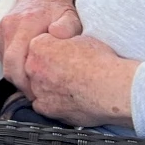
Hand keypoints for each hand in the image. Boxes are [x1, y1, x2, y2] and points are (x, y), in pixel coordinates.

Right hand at [0, 0, 78, 96]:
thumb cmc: (57, 9)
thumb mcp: (70, 16)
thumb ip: (67, 27)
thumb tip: (57, 34)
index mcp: (24, 25)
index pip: (15, 62)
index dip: (24, 82)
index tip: (38, 93)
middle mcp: (7, 27)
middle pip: (7, 68)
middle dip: (21, 84)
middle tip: (37, 93)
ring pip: (4, 64)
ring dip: (17, 74)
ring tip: (35, 78)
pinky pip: (2, 57)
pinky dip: (13, 65)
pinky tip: (27, 65)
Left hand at [22, 29, 137, 127]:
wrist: (111, 87)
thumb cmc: (101, 62)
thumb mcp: (81, 36)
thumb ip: (64, 37)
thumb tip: (61, 37)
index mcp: (39, 46)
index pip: (38, 47)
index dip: (53, 51)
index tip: (64, 56)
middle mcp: (33, 67)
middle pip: (35, 67)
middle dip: (47, 69)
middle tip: (67, 72)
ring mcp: (38, 89)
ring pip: (37, 87)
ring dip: (49, 87)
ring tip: (71, 86)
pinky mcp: (46, 108)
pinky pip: (43, 105)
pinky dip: (53, 103)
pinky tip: (68, 99)